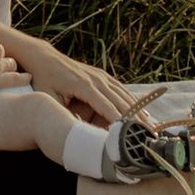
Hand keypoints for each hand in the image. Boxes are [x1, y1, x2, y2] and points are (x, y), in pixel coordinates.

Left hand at [0, 29, 143, 126]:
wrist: (43, 58)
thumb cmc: (43, 81)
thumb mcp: (48, 99)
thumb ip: (63, 115)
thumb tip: (78, 134)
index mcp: (83, 85)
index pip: (106, 106)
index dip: (119, 121)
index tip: (131, 135)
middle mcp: (95, 78)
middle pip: (120, 101)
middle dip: (135, 118)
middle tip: (148, 136)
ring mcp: (100, 75)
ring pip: (124, 95)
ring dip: (138, 110)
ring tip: (151, 127)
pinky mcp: (101, 75)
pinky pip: (120, 89)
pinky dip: (132, 101)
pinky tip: (143, 112)